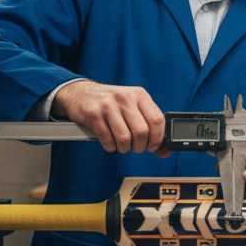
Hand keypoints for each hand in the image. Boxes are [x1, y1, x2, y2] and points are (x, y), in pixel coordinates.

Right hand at [52, 80, 167, 155]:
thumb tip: (165, 152)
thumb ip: (150, 128)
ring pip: (125, 138)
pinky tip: (110, 142)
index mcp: (139, 95)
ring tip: (122, 145)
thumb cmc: (111, 103)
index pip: (157, 120)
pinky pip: (108, 140)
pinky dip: (111, 147)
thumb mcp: (133, 108)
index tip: (153, 146)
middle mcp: (125, 98)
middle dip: (140, 147)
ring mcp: (108, 105)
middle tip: (136, 148)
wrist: (80, 93)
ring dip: (124, 148)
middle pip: (142, 131)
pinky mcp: (94, 114)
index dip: (157, 138)